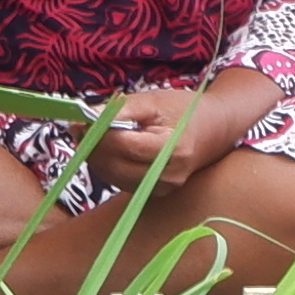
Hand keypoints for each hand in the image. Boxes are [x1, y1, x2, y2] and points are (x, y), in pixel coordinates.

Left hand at [91, 70, 280, 192]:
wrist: (215, 129)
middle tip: (79, 127)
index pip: (124, 145)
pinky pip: (122, 182)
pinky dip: (109, 166)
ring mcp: (164, 188)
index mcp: (172, 148)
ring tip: (90, 136)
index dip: (98, 133)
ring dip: (97, 158)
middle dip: (92, 147)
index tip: (80, 120)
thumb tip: (88, 116)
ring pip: (114, 178)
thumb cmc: (185, 110)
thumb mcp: (154, 101)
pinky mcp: (158, 193)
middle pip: (115, 166)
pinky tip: (107, 150)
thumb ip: (122, 109)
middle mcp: (169, 175)